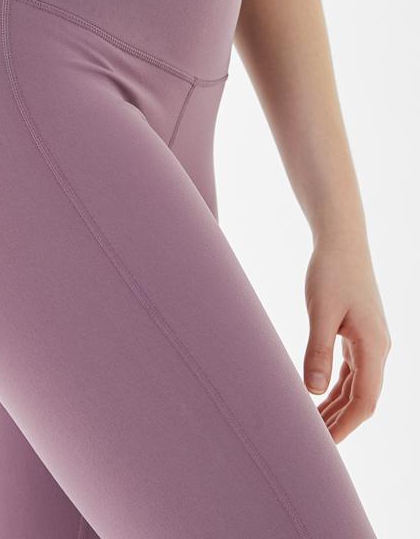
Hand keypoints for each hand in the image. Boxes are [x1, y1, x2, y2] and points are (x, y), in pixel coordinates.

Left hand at [302, 234, 390, 442]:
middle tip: (314, 444)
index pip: (365, 400)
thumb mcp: (321, 312)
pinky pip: (350, 371)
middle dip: (340, 422)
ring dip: (337, 407)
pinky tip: (319, 398)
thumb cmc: (331, 273)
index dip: (345, 425)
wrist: (342, 243)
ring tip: (313, 428)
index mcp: (374, 346)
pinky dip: (335, 387)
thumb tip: (313, 391)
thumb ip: (318, 351)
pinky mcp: (359, 335)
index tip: (325, 446)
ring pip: (357, 386)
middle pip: (363, 398)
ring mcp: (370, 342)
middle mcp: (378, 348)